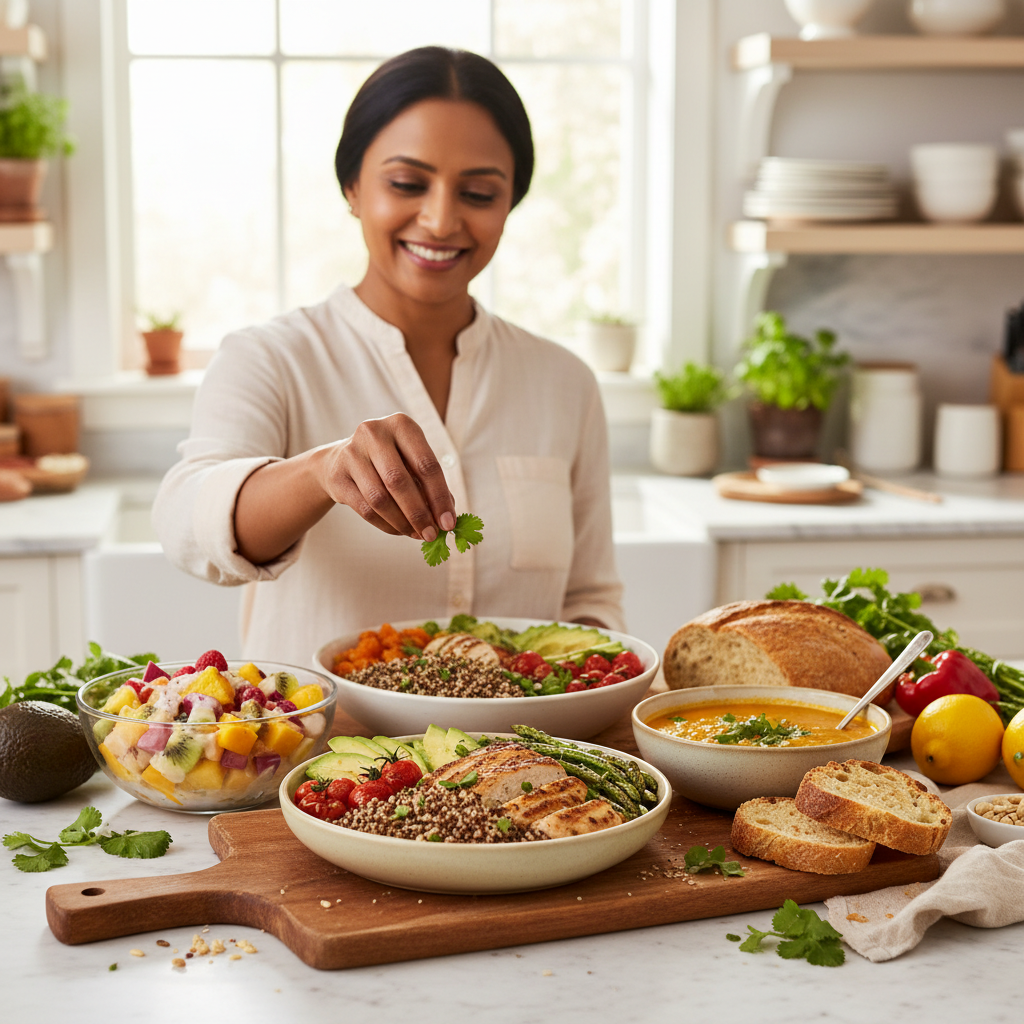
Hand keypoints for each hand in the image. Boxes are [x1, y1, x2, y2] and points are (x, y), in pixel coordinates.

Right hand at [316, 413, 455, 540]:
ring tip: (416, 534)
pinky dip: (385, 525)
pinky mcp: (337, 475)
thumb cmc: (388, 462)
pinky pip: (365, 509)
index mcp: (401, 425)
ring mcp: (351, 453)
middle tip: (432, 535)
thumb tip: (447, 518)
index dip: (440, 497)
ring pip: (380, 498)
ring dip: (402, 522)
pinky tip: (398, 530)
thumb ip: (429, 486)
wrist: (339, 461)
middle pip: (399, 481)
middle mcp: (374, 433)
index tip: (449, 523)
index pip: (426, 464)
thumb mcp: (411, 463)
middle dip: (419, 513)